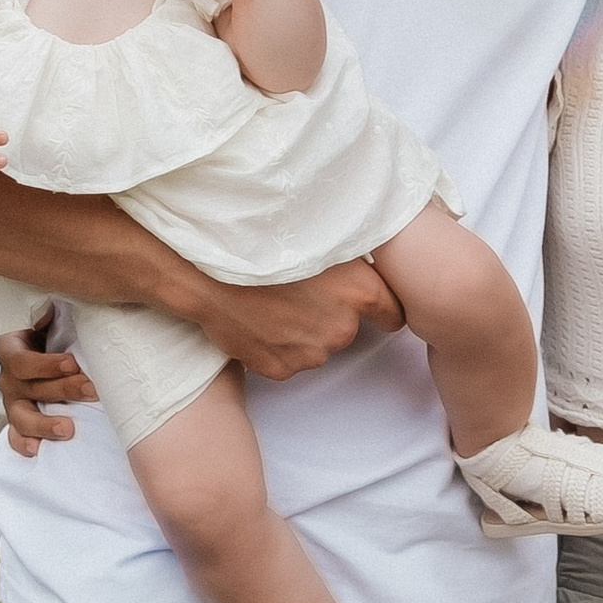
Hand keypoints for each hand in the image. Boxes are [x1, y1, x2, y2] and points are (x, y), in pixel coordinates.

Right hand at [0, 312, 95, 455]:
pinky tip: (37, 450)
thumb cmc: (56, 333)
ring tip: (68, 428)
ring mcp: (12, 403)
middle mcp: (8, 378)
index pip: (20, 361)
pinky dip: (24, 445)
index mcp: (9, 350)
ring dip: (44, 424)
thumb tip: (46, 313)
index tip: (73, 363)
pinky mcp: (19, 423)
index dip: (45, 364)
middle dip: (62, 389)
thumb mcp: (52, 318)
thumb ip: (49, 313)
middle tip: (91, 389)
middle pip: (29, 389)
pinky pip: (16, 437)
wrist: (51, 356)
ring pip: (21, 417)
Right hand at [186, 260, 399, 377]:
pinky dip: (275, 344)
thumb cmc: (263, 241)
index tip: (366, 300)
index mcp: (359, 294)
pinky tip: (258, 320)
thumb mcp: (322, 234)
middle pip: (347, 329)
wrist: (209, 268)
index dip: (380, 307)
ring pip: (316, 346)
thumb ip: (353, 257)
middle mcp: (341, 329)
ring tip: (273, 301)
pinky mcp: (280, 368)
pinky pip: (286, 359)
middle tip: (300, 289)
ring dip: (302, 331)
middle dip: (330, 315)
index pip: (393, 315)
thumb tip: (367, 262)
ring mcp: (310, 353)